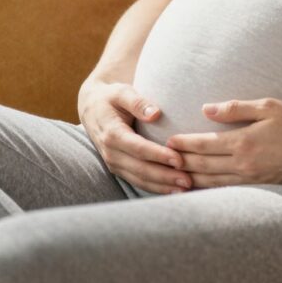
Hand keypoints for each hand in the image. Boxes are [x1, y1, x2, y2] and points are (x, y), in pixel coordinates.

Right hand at [78, 79, 192, 194]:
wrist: (92, 108)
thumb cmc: (111, 98)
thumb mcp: (122, 92)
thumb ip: (138, 102)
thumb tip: (155, 113)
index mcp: (113, 134)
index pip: (138, 148)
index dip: (159, 156)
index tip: (180, 160)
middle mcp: (111, 153)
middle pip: (141, 169)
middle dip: (165, 177)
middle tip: (189, 180)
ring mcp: (114, 164)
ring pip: (140, 179)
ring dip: (162, 186)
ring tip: (185, 189)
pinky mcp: (119, 169)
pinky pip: (138, 181)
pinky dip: (155, 188)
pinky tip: (173, 190)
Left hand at [164, 98, 281, 188]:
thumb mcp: (271, 106)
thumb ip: (236, 109)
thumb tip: (206, 109)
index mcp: (244, 142)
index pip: (204, 145)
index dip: (184, 143)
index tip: (168, 141)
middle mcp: (245, 165)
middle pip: (203, 166)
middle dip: (182, 162)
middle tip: (164, 159)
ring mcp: (254, 180)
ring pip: (213, 183)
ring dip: (193, 179)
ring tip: (176, 176)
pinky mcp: (264, 188)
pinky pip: (230, 191)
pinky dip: (212, 189)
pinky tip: (205, 187)